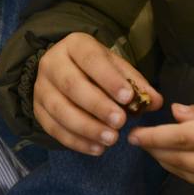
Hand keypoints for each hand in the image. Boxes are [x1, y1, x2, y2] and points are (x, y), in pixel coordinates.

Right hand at [33, 33, 162, 154]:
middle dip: (98, 106)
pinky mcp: (37, 110)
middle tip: (120, 122)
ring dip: (87, 127)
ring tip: (111, 139)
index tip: (128, 97)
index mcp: (75, 45)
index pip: (91, 60)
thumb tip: (156, 102)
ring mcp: (41, 88)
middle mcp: (52, 63)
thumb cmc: (97, 69)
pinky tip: (97, 148)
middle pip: (72, 85)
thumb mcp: (116, 68)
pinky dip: (76, 141)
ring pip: (59, 109)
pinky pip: (53, 128)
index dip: (109, 79)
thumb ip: (135, 83)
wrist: (63, 70)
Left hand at [128, 91, 193, 191]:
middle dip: (153, 149)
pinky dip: (181, 170)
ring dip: (164, 161)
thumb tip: (177, 114)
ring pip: (185, 173)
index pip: (182, 138)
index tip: (134, 133)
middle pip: (178, 159)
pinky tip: (173, 159)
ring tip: (151, 148)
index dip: (154, 137)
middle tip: (136, 138)